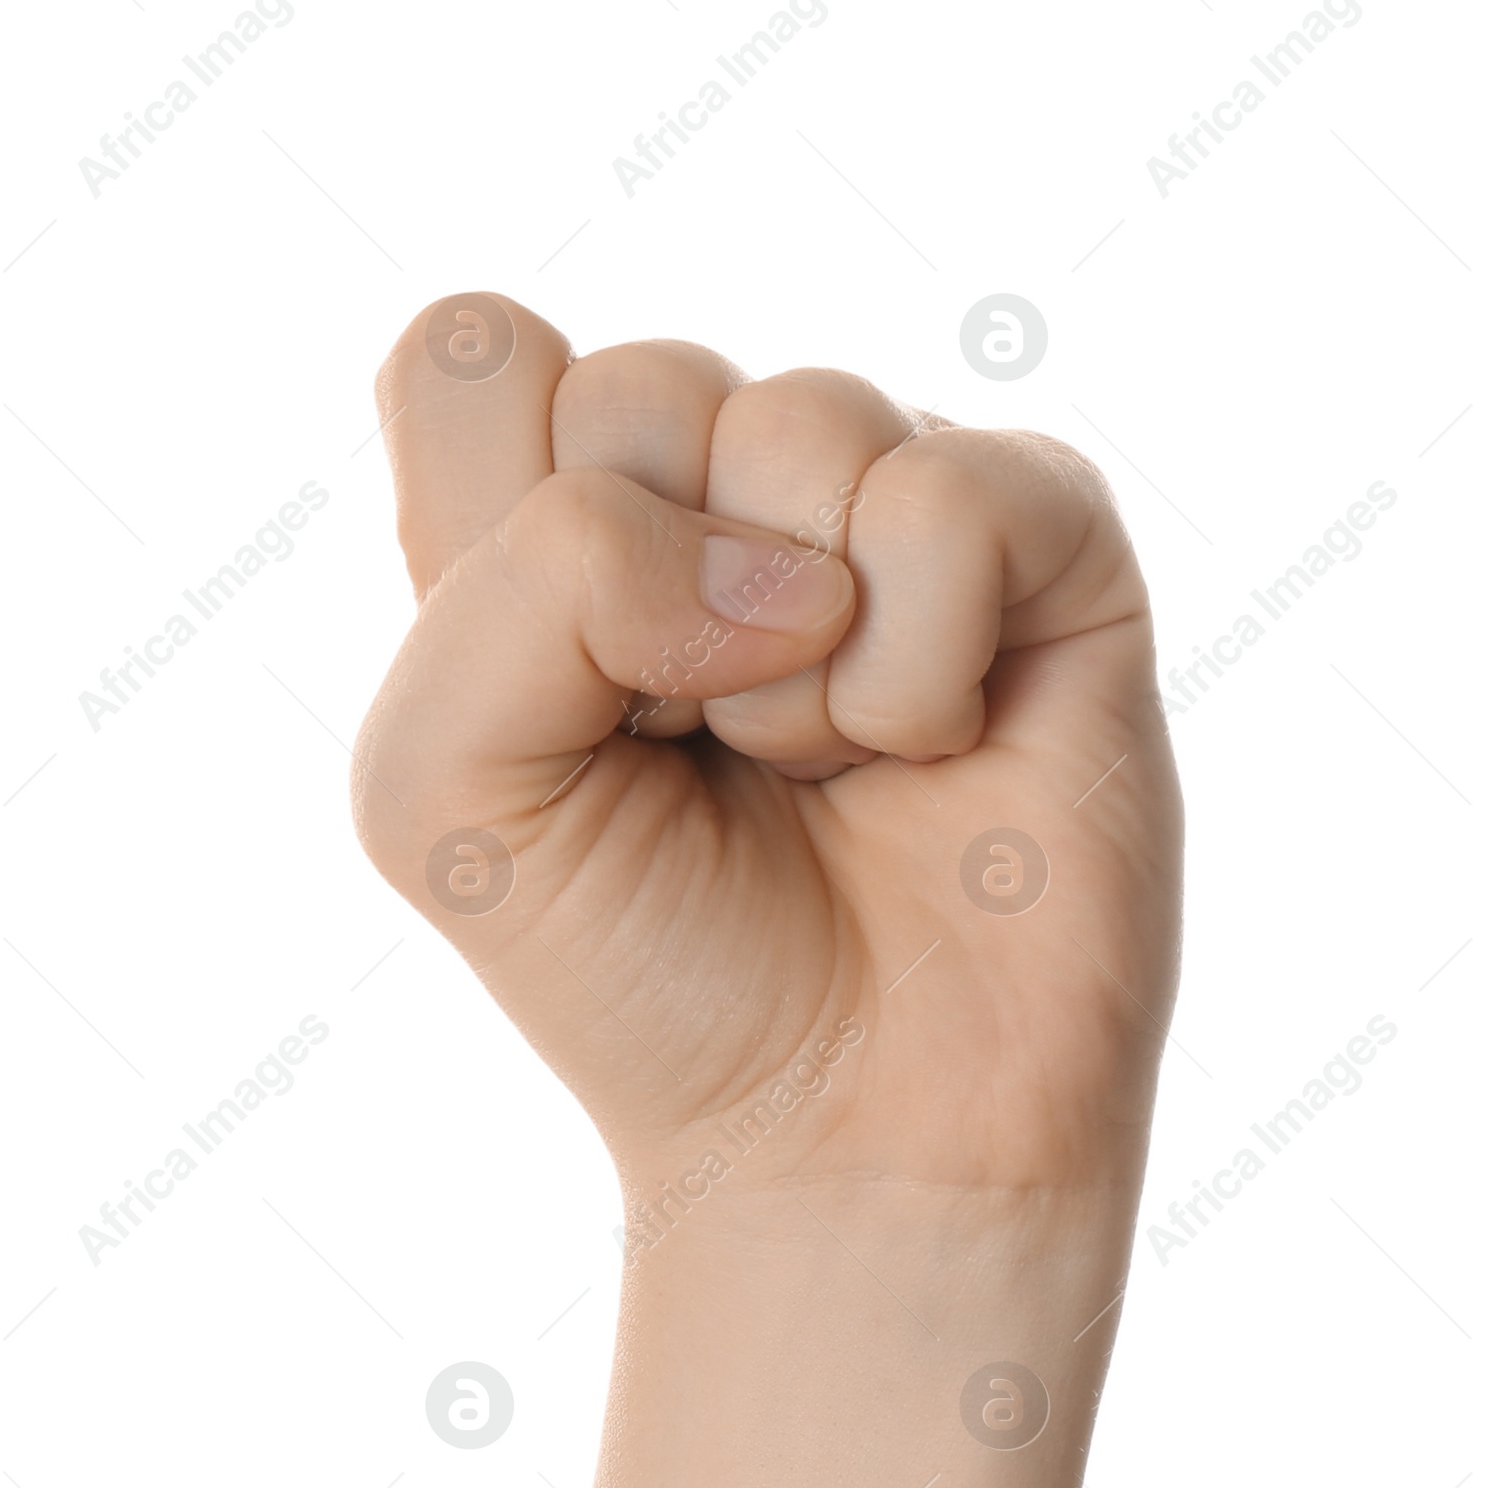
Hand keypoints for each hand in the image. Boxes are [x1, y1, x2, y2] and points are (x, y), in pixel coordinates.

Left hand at [354, 295, 1181, 1211]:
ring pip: (799, 418)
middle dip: (644, 617)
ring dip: (783, 665)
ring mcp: (887, 511)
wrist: (845, 1135)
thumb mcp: (441, 794)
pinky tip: (933, 752)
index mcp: (556, 532)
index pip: (474, 352)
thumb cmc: (645, 975)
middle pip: (636, 381)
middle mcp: (722, 497)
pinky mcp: (1046, 549)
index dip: (492, 519)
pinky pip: (954, 495)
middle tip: (699, 757)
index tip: (555, 699)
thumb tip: (776, 559)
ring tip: (818, 769)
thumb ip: (514, 584)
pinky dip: (915, 665)